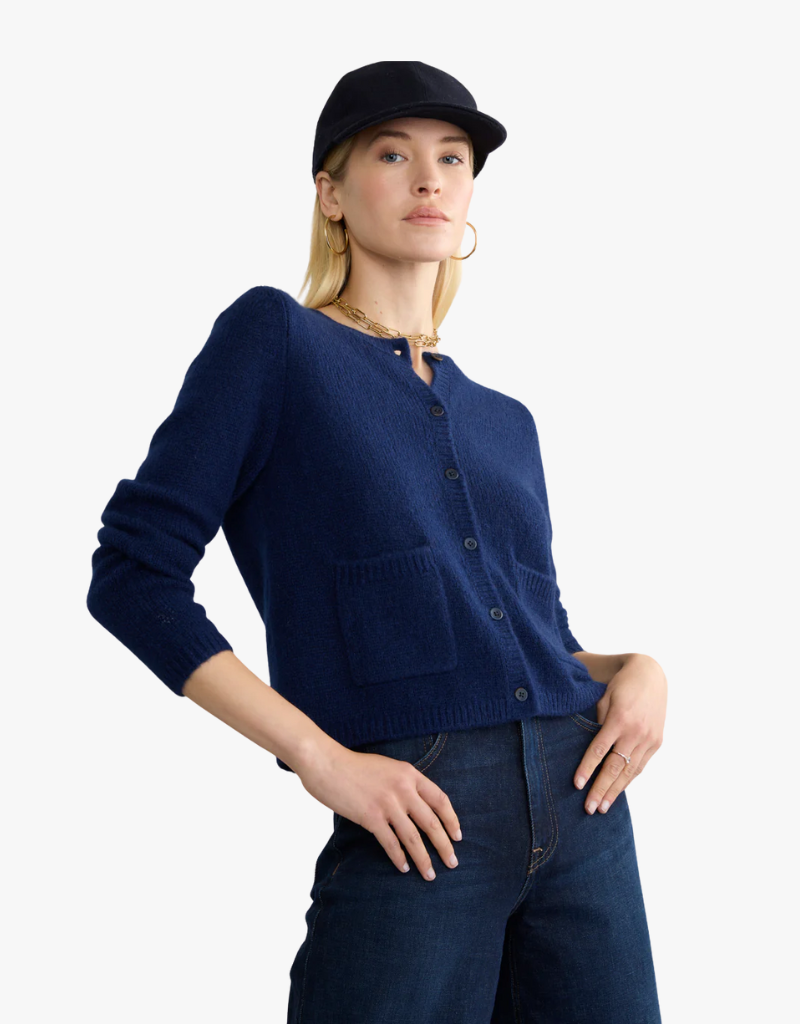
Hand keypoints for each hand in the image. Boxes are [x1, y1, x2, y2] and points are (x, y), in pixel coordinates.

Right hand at [298, 740, 462, 880]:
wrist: (327, 764)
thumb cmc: (355, 766)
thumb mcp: (388, 767)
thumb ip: (405, 783)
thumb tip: (418, 806)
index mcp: (409, 774)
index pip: (440, 800)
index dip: (452, 820)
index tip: (458, 836)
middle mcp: (403, 788)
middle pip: (431, 823)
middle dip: (445, 846)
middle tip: (453, 863)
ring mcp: (387, 803)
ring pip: (413, 837)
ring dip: (424, 859)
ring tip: (430, 874)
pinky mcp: (370, 817)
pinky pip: (390, 843)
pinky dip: (399, 858)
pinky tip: (404, 868)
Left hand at [574, 653, 666, 814]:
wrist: (651, 674)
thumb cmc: (621, 685)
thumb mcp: (605, 697)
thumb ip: (597, 721)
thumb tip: (589, 747)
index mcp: (620, 719)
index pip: (599, 750)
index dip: (587, 769)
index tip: (577, 785)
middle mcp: (636, 732)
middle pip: (614, 767)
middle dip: (601, 789)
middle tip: (589, 808)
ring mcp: (649, 739)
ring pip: (629, 771)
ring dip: (615, 791)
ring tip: (603, 807)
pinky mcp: (657, 742)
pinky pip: (640, 765)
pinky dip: (628, 779)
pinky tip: (618, 791)